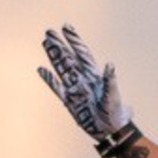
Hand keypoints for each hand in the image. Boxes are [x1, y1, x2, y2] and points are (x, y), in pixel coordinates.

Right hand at [39, 26, 139, 157]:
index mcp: (94, 75)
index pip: (82, 53)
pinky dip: (49, 79)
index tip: (66, 27)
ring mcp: (75, 89)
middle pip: (68, 58)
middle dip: (60, 44)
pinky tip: (41, 69)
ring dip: (53, 56)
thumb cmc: (115, 113)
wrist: (110, 130)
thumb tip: (109, 65)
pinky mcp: (69, 101)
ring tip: (45, 43)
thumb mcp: (114, 96)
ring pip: (61, 69)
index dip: (74, 40)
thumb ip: (110, 80)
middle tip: (49, 31)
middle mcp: (83, 79)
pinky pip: (57, 87)